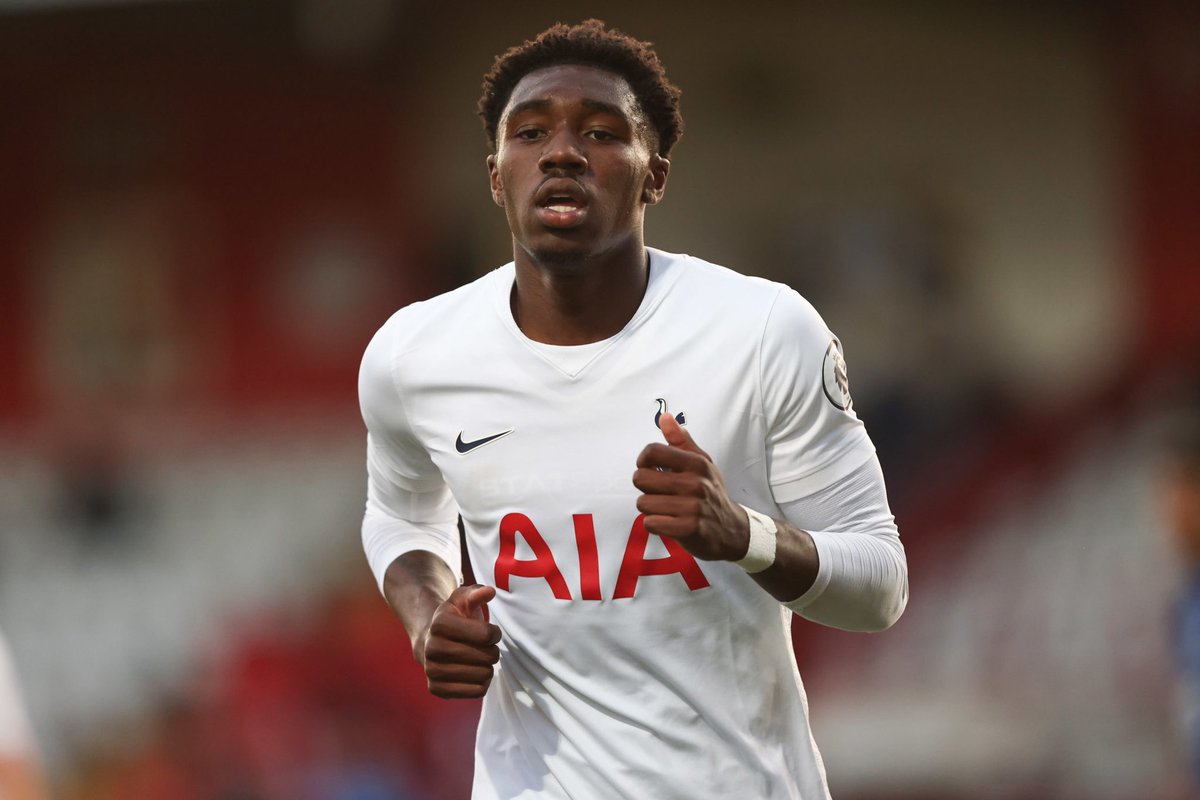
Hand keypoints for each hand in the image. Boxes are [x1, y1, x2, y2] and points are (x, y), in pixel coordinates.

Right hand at [415, 584, 501, 698]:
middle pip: (487, 657)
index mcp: (440, 624)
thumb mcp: (462, 600)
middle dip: (493, 651)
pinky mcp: (437, 690)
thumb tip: (490, 592)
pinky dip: (482, 682)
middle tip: (485, 647)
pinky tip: (475, 672)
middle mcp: (432, 648)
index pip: (487, 635)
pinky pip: (477, 691)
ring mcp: (433, 671)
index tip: (491, 632)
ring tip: (480, 659)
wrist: (429, 641)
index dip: (494, 633)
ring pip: (484, 675)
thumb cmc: (453, 618)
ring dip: (488, 667)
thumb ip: (476, 593)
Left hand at [632, 412, 749, 561]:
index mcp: (696, 463)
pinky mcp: (688, 529)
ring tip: (666, 509)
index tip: (651, 469)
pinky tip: (668, 523)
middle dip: (645, 487)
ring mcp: (693, 507)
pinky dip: (654, 524)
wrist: (731, 530)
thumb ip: (680, 441)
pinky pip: (650, 523)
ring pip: (643, 503)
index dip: (643, 461)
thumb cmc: (710, 493)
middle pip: (641, 478)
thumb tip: (664, 417)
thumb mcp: (701, 463)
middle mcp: (695, 483)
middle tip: (660, 493)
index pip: (652, 451)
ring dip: (650, 509)